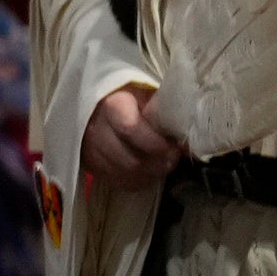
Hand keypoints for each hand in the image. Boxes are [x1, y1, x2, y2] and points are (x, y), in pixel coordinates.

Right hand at [81, 79, 186, 193]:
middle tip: (173, 159)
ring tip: (163, 166)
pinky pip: (117, 182)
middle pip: (129, 159)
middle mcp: (96, 130)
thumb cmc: (128, 97)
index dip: (156, 144)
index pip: (131, 129)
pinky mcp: (91, 165)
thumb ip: (162, 111)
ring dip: (149, 174)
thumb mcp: (145, 93)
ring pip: (124, 174)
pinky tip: (148, 173)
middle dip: (157, 164)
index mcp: (112, 106)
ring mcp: (91, 150)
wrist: (99, 105)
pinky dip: (137, 182)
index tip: (175, 147)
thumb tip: (185, 133)